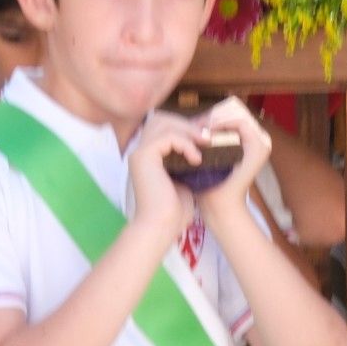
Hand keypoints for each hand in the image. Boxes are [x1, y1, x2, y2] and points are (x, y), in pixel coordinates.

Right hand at [126, 109, 198, 240]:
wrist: (161, 227)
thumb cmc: (174, 210)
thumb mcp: (184, 178)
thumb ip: (186, 159)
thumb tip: (202, 142)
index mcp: (149, 156)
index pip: (164, 126)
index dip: (186, 126)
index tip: (206, 136)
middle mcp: (140, 151)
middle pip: (162, 118)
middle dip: (187, 124)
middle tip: (207, 137)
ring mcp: (139, 152)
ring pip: (164, 123)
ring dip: (188, 130)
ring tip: (205, 144)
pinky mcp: (143, 156)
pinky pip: (168, 136)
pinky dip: (185, 144)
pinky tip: (196, 159)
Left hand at [191, 97, 273, 220]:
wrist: (219, 206)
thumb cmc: (209, 183)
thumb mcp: (208, 154)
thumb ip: (206, 136)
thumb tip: (190, 118)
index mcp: (250, 137)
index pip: (232, 110)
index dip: (213, 112)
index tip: (193, 123)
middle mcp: (260, 136)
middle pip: (236, 107)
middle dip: (213, 113)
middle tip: (195, 124)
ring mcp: (262, 141)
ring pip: (237, 111)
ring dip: (215, 117)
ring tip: (198, 128)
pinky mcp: (259, 146)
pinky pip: (240, 122)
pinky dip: (222, 123)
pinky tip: (206, 132)